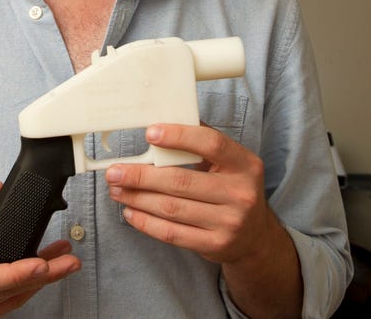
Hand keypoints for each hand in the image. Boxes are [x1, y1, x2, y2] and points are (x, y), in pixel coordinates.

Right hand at [0, 182, 80, 317]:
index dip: (16, 273)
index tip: (41, 264)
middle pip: (5, 292)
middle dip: (43, 276)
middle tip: (68, 261)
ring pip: (11, 300)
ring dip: (41, 282)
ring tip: (65, 262)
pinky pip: (7, 304)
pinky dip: (28, 288)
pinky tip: (46, 272)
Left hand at [105, 124, 282, 264]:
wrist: (256, 237)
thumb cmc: (234, 190)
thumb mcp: (232, 164)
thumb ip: (203, 144)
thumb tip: (163, 124)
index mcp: (246, 164)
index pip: (212, 144)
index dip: (179, 137)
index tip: (150, 134)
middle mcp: (241, 193)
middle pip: (181, 181)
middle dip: (141, 175)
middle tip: (115, 171)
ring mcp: (229, 222)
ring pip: (171, 208)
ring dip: (137, 198)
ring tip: (117, 190)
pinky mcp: (215, 245)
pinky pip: (172, 233)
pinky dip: (146, 222)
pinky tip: (131, 211)